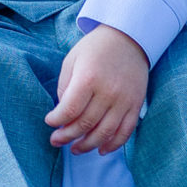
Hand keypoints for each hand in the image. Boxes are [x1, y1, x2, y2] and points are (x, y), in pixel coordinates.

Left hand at [46, 25, 148, 154]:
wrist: (129, 37)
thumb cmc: (95, 48)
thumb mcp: (72, 60)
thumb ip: (65, 87)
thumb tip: (63, 115)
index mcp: (88, 78)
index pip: (70, 110)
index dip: (56, 121)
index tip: (50, 122)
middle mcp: (108, 91)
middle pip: (85, 124)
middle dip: (67, 136)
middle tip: (56, 141)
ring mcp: (124, 100)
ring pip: (105, 132)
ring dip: (88, 145)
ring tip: (75, 149)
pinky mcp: (136, 104)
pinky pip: (125, 131)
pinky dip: (113, 144)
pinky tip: (101, 150)